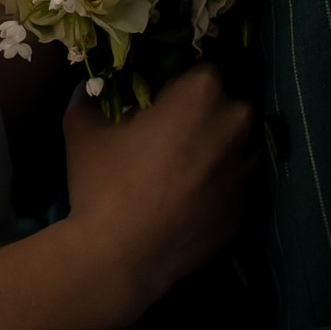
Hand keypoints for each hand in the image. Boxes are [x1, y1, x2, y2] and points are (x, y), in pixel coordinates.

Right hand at [63, 61, 255, 315]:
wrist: (121, 258)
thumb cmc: (104, 183)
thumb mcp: (82, 127)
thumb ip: (90, 97)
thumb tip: (92, 88)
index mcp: (203, 93)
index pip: (200, 71)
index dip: (178, 86)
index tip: (159, 103)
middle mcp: (237, 124)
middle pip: (224, 107)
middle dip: (202, 117)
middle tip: (168, 137)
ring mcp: (248, 170)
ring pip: (235, 147)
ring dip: (215, 152)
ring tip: (180, 173)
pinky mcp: (248, 209)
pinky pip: (236, 186)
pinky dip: (219, 188)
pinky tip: (189, 201)